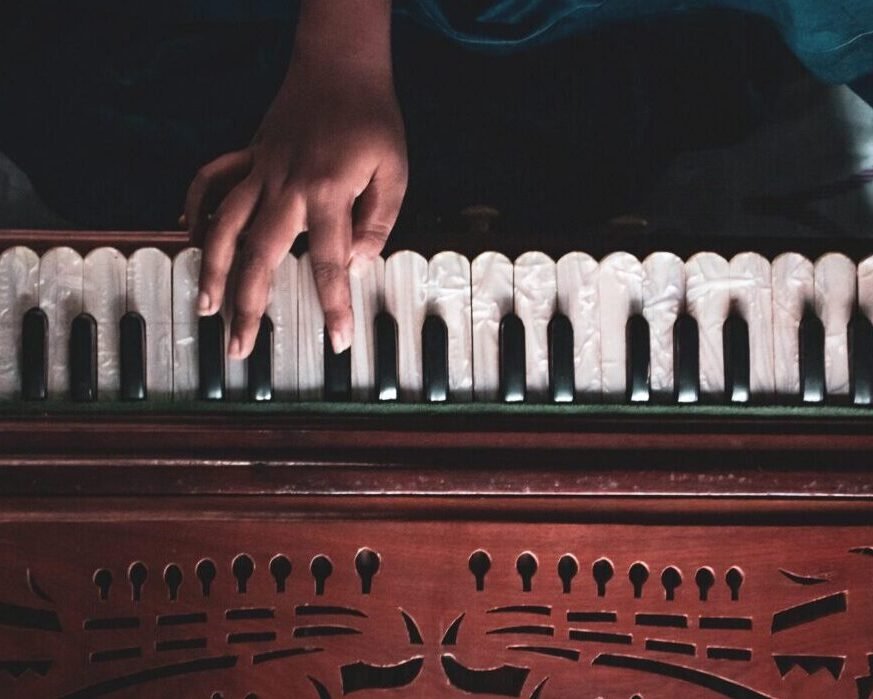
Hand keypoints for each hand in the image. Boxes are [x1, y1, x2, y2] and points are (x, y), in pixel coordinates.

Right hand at [185, 3, 405, 358]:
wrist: (340, 66)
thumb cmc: (372, 120)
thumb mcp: (394, 172)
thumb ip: (378, 222)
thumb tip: (357, 264)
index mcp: (328, 194)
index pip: (329, 263)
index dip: (333, 306)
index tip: (336, 342)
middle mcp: (285, 188)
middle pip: (258, 256)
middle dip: (247, 306)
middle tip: (238, 348)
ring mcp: (259, 171)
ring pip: (223, 225)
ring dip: (211, 268)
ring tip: (205, 306)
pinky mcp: (247, 156)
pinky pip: (211, 181)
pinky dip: (194, 207)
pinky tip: (188, 235)